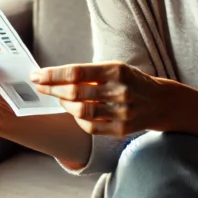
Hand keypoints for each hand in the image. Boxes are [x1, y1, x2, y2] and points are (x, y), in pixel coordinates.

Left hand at [30, 62, 169, 136]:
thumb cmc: (132, 81)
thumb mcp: (116, 69)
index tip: (37, 75)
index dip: (54, 75)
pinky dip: (78, 120)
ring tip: (59, 99)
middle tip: (39, 86)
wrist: (160, 102)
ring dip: (64, 105)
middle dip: (52, 89)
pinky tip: (74, 112)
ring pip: (81, 111)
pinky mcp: (121, 128)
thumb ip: (90, 74)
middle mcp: (119, 90)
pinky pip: (90, 126)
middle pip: (75, 92)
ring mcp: (121, 111)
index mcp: (116, 70)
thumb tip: (56, 77)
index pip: (77, 72)